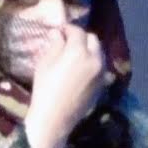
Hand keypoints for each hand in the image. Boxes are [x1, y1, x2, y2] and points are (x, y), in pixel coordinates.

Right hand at [23, 25, 105, 147]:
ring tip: (75, 54)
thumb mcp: (46, 63)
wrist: (54, 118)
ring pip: (99, 53)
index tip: (60, 30)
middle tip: (68, 41)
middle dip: (81, 38)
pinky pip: (100, 66)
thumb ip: (55, 45)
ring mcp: (101, 72)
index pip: (77, 32)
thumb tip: (58, 33)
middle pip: (93, 40)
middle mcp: (95, 59)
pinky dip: (93, 62)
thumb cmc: (45, 88)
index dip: (68, 29)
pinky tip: (81, 67)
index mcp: (79, 51)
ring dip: (89, 49)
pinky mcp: (102, 84)